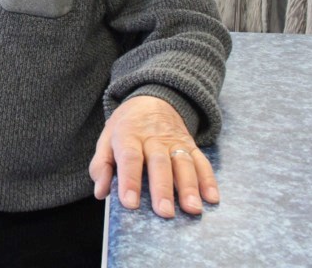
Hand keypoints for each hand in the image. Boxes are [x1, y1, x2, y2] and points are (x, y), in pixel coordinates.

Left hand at [88, 95, 219, 217]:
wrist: (152, 99)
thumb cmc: (126, 127)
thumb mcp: (107, 139)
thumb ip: (101, 165)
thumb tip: (100, 192)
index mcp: (129, 135)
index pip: (130, 157)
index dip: (129, 180)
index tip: (130, 203)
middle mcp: (154, 137)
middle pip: (159, 162)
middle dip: (162, 188)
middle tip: (164, 212)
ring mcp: (175, 141)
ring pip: (184, 163)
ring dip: (189, 187)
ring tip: (192, 208)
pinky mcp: (191, 144)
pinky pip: (201, 161)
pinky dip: (208, 180)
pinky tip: (212, 198)